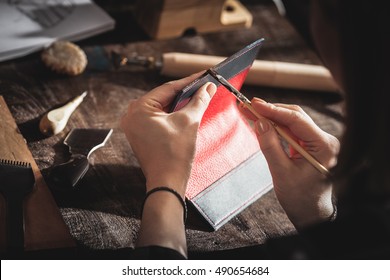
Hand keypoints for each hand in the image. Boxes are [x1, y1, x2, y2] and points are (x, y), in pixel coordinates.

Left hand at [121, 73, 216, 195]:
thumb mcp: (189, 122)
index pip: (168, 88)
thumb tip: (208, 87)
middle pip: (164, 97)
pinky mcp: (141, 135)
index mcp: (139, 109)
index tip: (204, 75)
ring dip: (179, 104)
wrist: (167, 183)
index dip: (189, 81)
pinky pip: (158, 118)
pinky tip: (186, 111)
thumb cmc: (174, 154)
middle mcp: (132, 115)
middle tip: (203, 85)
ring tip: (198, 97)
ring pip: (162, 108)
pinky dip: (172, 115)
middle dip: (185, 92)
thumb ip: (198, 100)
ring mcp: (135, 126)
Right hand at [240, 98, 339, 228]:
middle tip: (248, 106)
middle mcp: (324, 140)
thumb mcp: (281, 172)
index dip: (273, 110)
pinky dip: (276, 128)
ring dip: (271, 118)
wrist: (310, 214)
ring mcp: (318, 143)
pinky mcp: (310, 146)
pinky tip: (262, 124)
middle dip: (270, 111)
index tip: (254, 103)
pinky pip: (292, 132)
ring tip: (250, 113)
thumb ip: (270, 146)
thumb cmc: (300, 198)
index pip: (297, 120)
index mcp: (324, 146)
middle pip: (295, 117)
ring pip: (292, 123)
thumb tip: (259, 122)